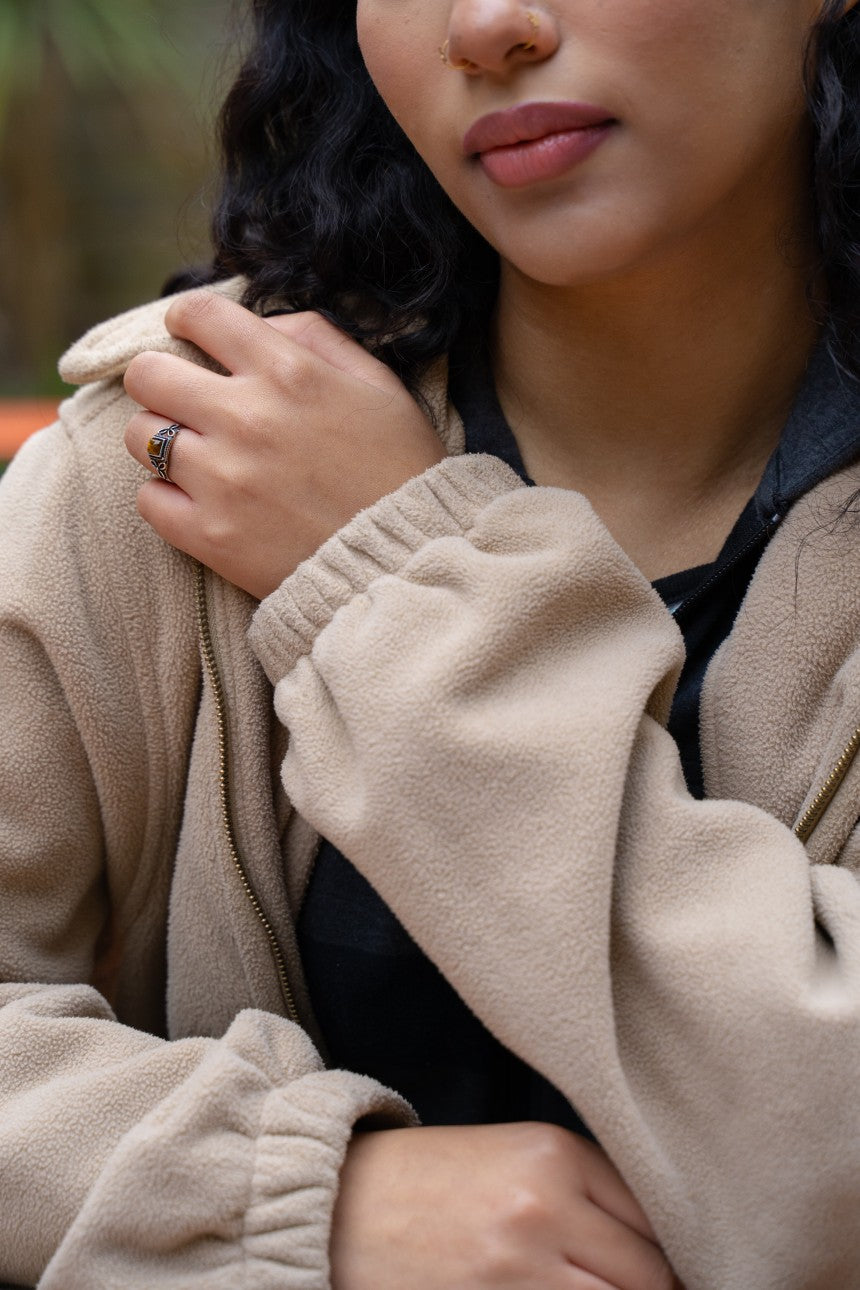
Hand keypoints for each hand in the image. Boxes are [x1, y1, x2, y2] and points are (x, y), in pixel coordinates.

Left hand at [123, 291, 445, 598]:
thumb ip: (319, 339)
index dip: (187, 319)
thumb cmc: (400, 471)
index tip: (190, 335)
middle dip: (161, 379)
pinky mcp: (209, 535)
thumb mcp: (379, 386)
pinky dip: (166, 497)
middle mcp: (246, 417)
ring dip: (162, 440)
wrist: (407, 564)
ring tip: (196, 455)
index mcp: (289, 372)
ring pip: (140, 435)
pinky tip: (199, 500)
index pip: (200, 315)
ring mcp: (222, 479)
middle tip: (183, 400)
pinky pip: (148, 499)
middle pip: (147, 373)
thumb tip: (262, 327)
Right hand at [331, 1123, 681, 1289]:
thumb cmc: (431, 1178)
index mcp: (555, 1153)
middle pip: (650, 1276)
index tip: (678, 1272)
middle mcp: (546, 1207)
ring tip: (603, 1289)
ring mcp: (520, 1269)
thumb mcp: (513, 1155)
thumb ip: (584, 1186)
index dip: (675, 1255)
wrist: (339, 1205)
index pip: (657, 1218)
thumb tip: (658, 1245)